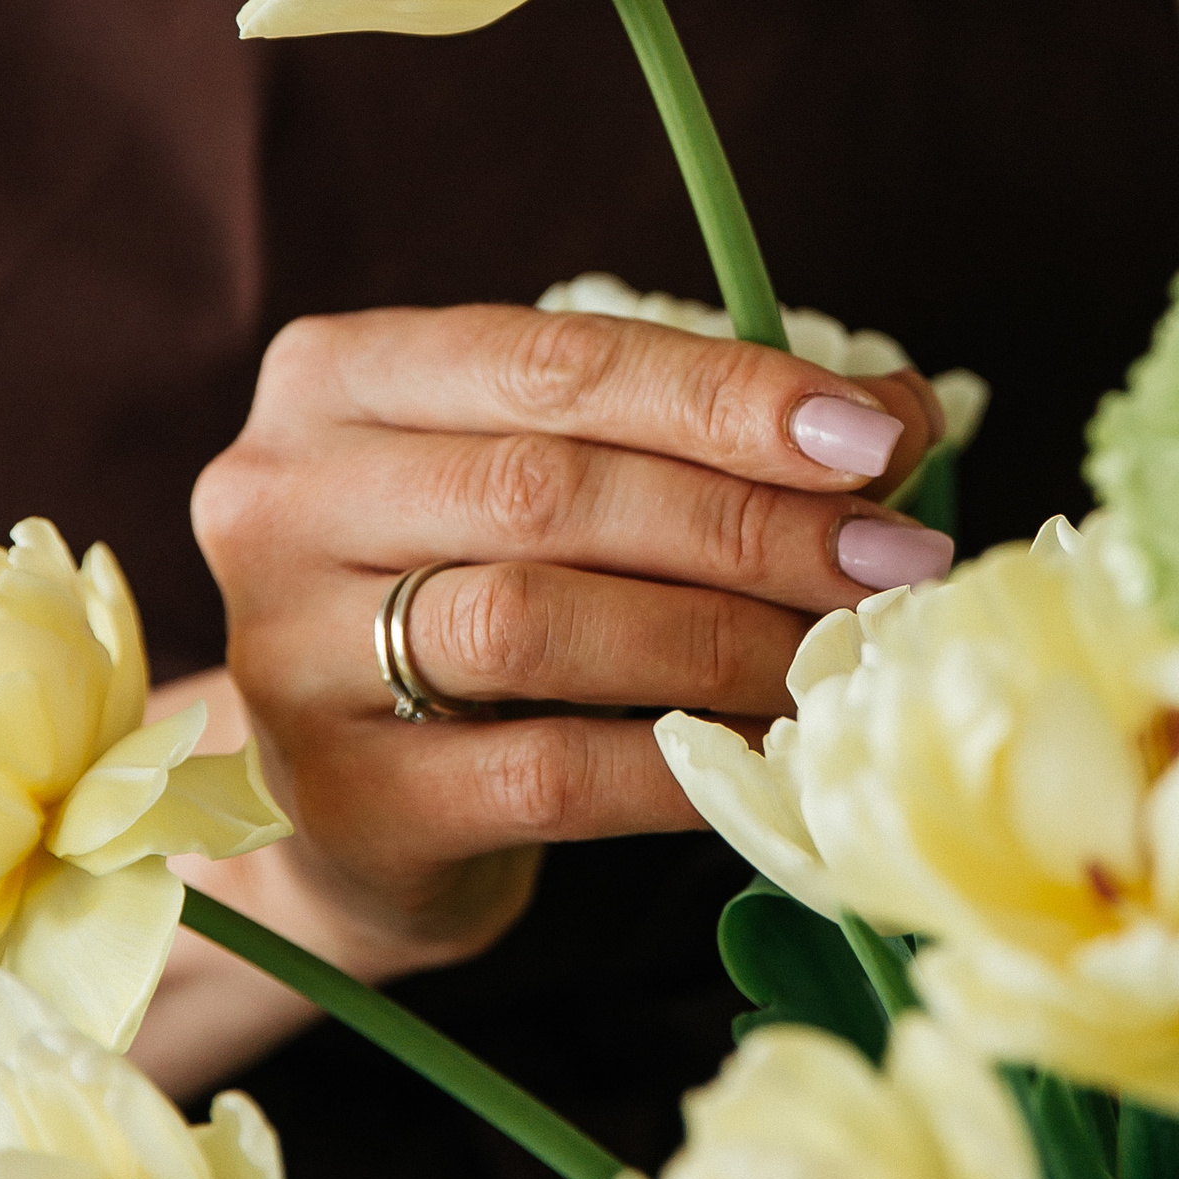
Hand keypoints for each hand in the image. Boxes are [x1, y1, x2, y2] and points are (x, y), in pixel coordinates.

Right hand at [188, 302, 948, 985]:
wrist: (369, 818)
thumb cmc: (486, 602)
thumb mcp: (569, 484)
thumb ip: (706, 434)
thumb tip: (899, 415)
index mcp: (338, 378)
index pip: (555, 360)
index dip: (724, 395)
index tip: (874, 437)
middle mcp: (279, 497)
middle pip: (548, 488)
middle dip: (749, 522)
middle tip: (891, 561)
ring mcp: (289, 655)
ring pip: (536, 623)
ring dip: (721, 638)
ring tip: (836, 655)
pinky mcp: (342, 799)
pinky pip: (545, 770)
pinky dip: (679, 761)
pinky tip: (767, 751)